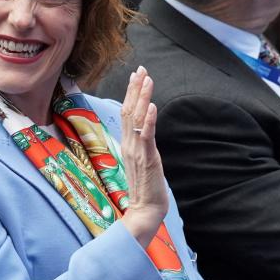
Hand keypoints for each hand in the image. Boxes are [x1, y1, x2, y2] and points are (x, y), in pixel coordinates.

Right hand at [120, 66, 168, 247]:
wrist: (145, 210)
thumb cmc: (146, 188)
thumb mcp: (142, 162)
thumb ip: (141, 147)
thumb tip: (143, 134)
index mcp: (127, 144)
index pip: (127, 114)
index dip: (131, 94)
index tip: (136, 76)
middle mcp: (129, 144)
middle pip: (129, 110)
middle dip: (135, 88)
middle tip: (140, 69)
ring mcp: (136, 151)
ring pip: (136, 118)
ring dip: (142, 97)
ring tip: (146, 79)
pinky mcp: (146, 158)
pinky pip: (146, 135)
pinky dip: (149, 119)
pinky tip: (152, 106)